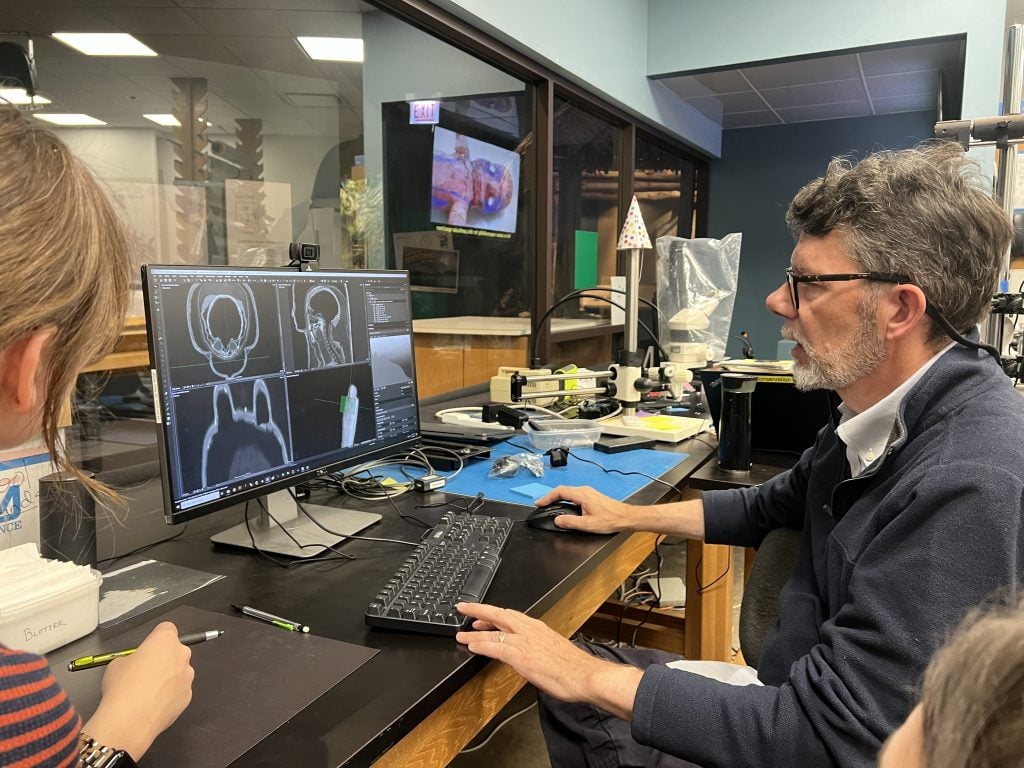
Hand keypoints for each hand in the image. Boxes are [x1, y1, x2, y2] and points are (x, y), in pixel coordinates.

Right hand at [84, 622, 194, 759]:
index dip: (155, 638)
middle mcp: (181, 655)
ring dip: (167, 678)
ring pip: (178, 672)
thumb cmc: (122, 688)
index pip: (166, 629)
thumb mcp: (117, 664)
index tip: (148, 648)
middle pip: (174, 651)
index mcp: (164, 640)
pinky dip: (169, 695)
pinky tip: (152, 704)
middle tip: (144, 672)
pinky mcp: (188, 696)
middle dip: (162, 658)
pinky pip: (178, 691)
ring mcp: (187, 676)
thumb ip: (131, 658)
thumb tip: (134, 664)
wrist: (129, 720)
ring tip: (146, 692)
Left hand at [455, 602, 641, 718]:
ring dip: (474, 631)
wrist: (586, 675)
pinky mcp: (521, 656)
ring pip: (494, 631)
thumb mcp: (553, 650)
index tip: (482, 615)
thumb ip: (538, 648)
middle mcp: (530, 630)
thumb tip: (530, 653)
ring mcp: (525, 642)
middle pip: (499, 614)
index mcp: (538, 628)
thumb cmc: (574, 668)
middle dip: (479, 610)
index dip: (494, 614)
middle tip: (463, 608)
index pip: (511, 615)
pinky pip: (496, 647)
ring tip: (460, 633)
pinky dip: (482, 645)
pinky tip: (471, 646)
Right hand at [534, 486, 635, 533]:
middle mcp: (584, 490)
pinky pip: (574, 495)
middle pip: (563, 490)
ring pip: (569, 492)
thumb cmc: (610, 520)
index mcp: (582, 495)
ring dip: (558, 498)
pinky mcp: (592, 496)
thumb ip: (570, 522)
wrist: (625, 517)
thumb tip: (557, 520)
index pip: (560, 492)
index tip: (539, 503)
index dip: (547, 497)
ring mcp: (589, 492)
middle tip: (542, 505)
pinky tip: (565, 506)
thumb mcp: (588, 525)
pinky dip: (566, 499)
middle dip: (550, 497)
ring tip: (550, 505)